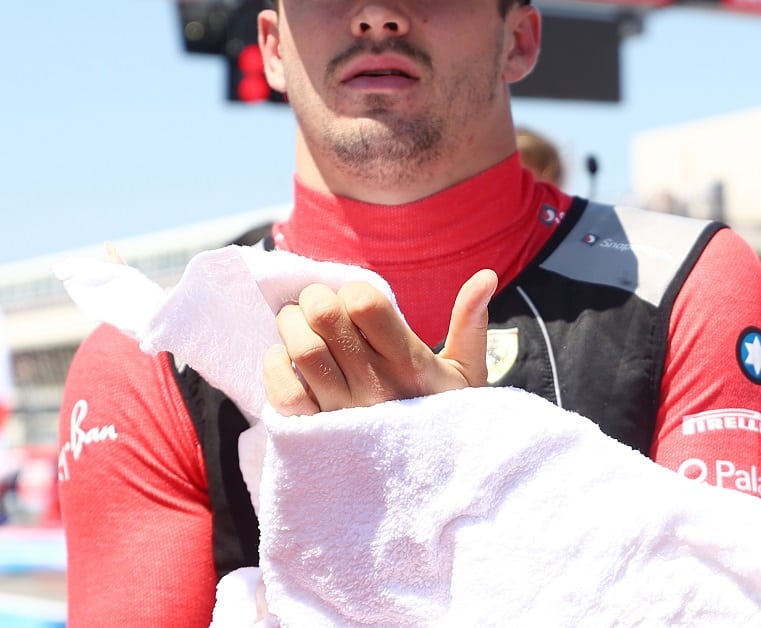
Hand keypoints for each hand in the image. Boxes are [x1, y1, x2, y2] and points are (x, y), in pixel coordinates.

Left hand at [262, 269, 497, 415]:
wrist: (429, 486)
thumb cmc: (444, 417)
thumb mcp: (466, 374)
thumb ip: (469, 322)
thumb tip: (486, 274)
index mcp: (410, 364)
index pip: (365, 304)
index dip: (351, 291)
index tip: (353, 300)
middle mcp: (375, 387)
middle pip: (326, 318)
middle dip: (314, 298)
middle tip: (316, 303)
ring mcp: (342, 412)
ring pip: (301, 350)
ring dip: (290, 325)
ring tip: (298, 324)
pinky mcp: (314, 434)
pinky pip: (283, 393)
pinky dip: (274, 365)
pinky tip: (285, 358)